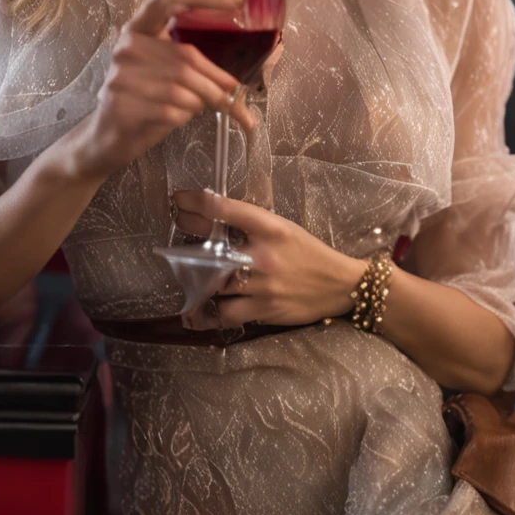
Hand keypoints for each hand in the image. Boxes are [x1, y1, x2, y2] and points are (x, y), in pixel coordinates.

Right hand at [69, 0, 254, 180]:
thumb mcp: (169, 74)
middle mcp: (127, 47)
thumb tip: (241, 83)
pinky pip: (171, 109)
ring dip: (204, 100)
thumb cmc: (146, 99)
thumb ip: (200, 67)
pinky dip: (186, 115)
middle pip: (185, 56)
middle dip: (216, 78)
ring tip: (205, 105)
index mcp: (139, 29)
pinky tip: (179, 116)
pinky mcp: (123, 104)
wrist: (109, 135)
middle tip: (232, 91)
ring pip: (183, 86)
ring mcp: (121, 75)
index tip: (235, 1)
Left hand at [172, 189, 366, 326]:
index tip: (179, 199)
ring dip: (197, 281)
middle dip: (187, 241)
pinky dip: (207, 315)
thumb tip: (215, 220)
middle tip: (174, 238)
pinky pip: (225, 314)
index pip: (226, 209)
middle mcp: (263, 255)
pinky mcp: (263, 310)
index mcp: (270, 227)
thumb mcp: (283, 228)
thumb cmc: (309, 251)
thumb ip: (252, 225)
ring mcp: (262, 285)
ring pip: (215, 284)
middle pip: (213, 248)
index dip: (196, 202)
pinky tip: (194, 314)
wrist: (340, 285)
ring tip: (186, 278)